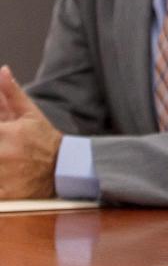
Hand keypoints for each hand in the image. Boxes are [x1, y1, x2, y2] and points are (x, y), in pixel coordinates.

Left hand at [0, 65, 62, 198]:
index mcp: (5, 133)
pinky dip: (1, 180)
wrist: (65, 170)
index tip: (0, 132)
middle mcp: (2, 154)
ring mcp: (2, 176)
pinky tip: (6, 171)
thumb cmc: (45, 140)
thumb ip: (11, 93)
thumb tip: (2, 70)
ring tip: (5, 157)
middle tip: (2, 144)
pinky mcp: (4, 195)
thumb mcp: (30, 114)